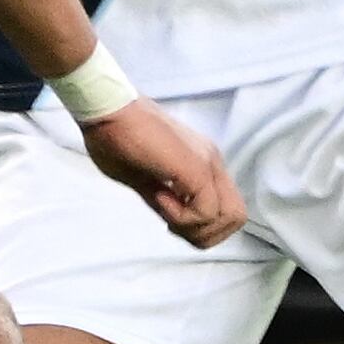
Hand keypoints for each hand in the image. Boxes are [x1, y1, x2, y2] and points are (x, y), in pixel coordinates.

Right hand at [79, 98, 247, 249]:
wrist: (108, 110)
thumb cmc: (117, 138)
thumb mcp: (145, 180)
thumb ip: (166, 200)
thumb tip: (175, 222)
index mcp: (204, 163)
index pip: (226, 211)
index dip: (198, 227)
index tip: (167, 217)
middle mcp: (213, 162)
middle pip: (234, 218)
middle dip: (201, 233)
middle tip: (168, 219)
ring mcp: (208, 164)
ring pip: (227, 218)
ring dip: (192, 225)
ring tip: (162, 204)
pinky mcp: (196, 168)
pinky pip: (206, 212)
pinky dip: (181, 216)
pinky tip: (158, 197)